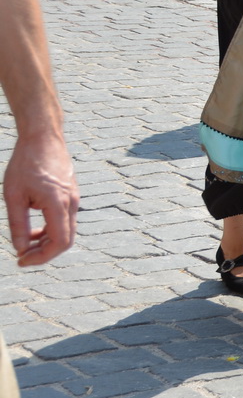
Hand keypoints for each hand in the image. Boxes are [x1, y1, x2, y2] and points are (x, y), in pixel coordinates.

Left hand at [5, 136, 77, 266]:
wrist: (43, 138)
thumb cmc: (25, 164)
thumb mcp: (14, 196)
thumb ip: (18, 225)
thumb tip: (20, 249)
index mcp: (58, 204)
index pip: (59, 242)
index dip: (41, 257)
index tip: (21, 260)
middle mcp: (72, 203)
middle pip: (65, 240)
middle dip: (44, 253)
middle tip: (21, 256)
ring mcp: (74, 198)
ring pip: (66, 230)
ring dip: (47, 242)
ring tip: (25, 242)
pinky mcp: (71, 194)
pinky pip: (65, 219)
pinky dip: (51, 229)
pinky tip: (34, 227)